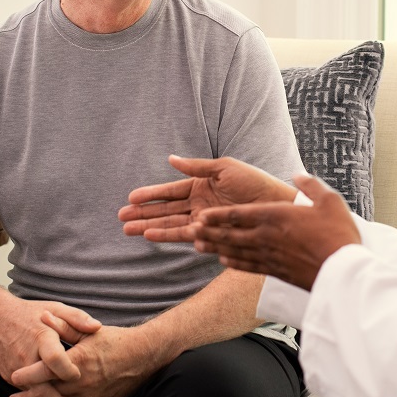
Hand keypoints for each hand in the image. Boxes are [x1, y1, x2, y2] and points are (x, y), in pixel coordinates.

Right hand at [0, 298, 100, 396]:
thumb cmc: (30, 313)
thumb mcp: (55, 308)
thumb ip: (77, 318)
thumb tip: (98, 327)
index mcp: (40, 337)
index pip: (54, 359)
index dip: (67, 370)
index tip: (79, 376)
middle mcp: (26, 356)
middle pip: (41, 386)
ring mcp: (15, 368)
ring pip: (33, 393)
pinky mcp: (8, 375)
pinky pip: (25, 391)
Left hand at [10, 324, 166, 396]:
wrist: (144, 356)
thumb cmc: (116, 340)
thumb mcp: (89, 330)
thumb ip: (64, 326)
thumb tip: (43, 316)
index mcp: (78, 361)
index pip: (46, 371)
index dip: (27, 375)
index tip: (13, 377)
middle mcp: (83, 381)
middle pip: (48, 393)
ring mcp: (90, 395)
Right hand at [119, 155, 296, 240]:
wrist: (276, 204)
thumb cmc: (254, 183)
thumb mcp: (224, 168)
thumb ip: (196, 167)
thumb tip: (171, 159)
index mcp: (201, 186)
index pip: (169, 192)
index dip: (150, 195)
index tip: (130, 198)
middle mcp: (200, 204)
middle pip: (165, 211)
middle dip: (143, 215)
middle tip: (121, 219)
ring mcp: (205, 220)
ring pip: (172, 225)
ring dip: (151, 228)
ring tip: (130, 232)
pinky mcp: (213, 234)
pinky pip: (188, 236)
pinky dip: (171, 236)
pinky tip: (153, 237)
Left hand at [192, 174, 360, 290]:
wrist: (345, 273)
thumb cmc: (338, 235)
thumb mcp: (329, 200)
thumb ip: (310, 185)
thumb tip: (298, 175)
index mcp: (276, 217)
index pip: (238, 214)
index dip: (217, 215)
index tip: (201, 214)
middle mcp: (267, 238)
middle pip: (230, 233)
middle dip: (208, 231)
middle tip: (189, 229)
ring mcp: (269, 257)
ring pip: (234, 251)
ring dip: (214, 247)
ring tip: (197, 245)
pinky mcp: (276, 273)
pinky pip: (248, 266)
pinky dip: (233, 263)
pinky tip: (223, 261)